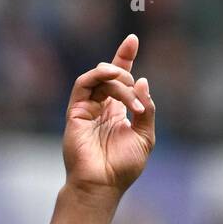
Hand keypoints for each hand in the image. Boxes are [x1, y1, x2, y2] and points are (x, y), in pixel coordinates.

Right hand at [62, 34, 154, 198]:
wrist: (102, 184)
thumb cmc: (123, 167)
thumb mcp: (145, 138)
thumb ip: (146, 110)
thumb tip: (143, 81)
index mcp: (117, 112)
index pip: (121, 79)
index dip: (125, 57)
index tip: (133, 39)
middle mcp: (101, 106)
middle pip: (109, 73)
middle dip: (124, 65)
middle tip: (136, 86)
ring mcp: (87, 107)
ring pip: (99, 77)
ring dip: (116, 78)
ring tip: (129, 86)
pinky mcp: (75, 111)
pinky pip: (84, 84)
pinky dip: (99, 76)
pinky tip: (114, 80)